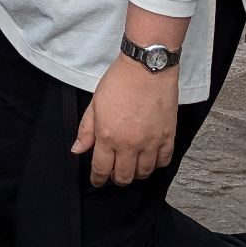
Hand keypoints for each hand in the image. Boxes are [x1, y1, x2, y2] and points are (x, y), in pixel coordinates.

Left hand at [70, 55, 177, 186]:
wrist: (147, 66)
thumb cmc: (120, 81)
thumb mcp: (95, 103)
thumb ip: (86, 130)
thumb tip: (77, 150)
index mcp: (108, 136)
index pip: (101, 169)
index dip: (98, 179)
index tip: (97, 180)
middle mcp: (129, 144)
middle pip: (123, 176)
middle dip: (116, 178)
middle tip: (115, 172)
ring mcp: (151, 141)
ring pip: (144, 172)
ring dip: (136, 173)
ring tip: (132, 165)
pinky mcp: (168, 135)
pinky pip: (164, 161)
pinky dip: (156, 164)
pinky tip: (151, 158)